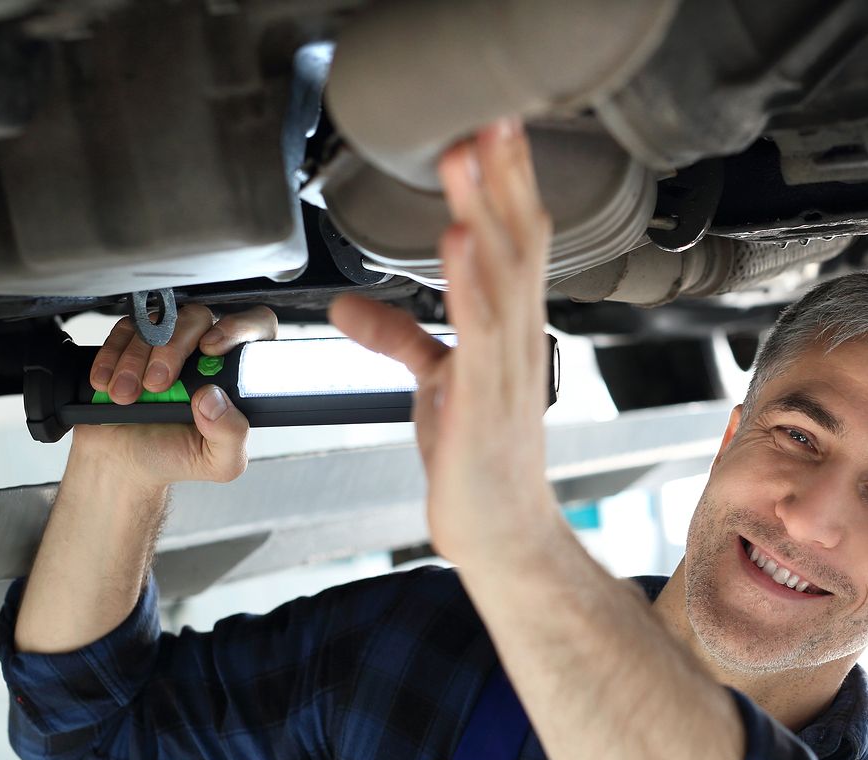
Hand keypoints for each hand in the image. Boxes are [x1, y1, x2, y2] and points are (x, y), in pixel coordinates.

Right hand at [71, 304, 276, 488]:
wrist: (126, 460)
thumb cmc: (177, 455)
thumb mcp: (218, 462)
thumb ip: (231, 435)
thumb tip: (215, 399)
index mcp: (236, 374)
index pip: (256, 326)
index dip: (238, 327)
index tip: (211, 349)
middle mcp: (205, 352)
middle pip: (198, 318)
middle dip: (172, 349)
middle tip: (157, 384)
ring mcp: (167, 342)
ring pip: (157, 322)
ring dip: (135, 359)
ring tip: (126, 397)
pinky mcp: (133, 340)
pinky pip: (124, 329)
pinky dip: (112, 356)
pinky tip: (107, 384)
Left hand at [329, 117, 560, 568]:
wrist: (500, 535)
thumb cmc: (477, 463)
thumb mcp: (432, 386)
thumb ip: (398, 336)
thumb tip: (350, 303)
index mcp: (506, 332)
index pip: (512, 243)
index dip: (504, 185)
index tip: (493, 131)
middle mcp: (515, 341)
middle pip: (517, 243)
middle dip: (504, 178)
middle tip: (491, 116)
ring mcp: (505, 369)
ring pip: (502, 275)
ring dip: (485, 210)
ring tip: (467, 157)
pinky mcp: (484, 400)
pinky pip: (480, 332)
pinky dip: (470, 283)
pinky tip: (458, 242)